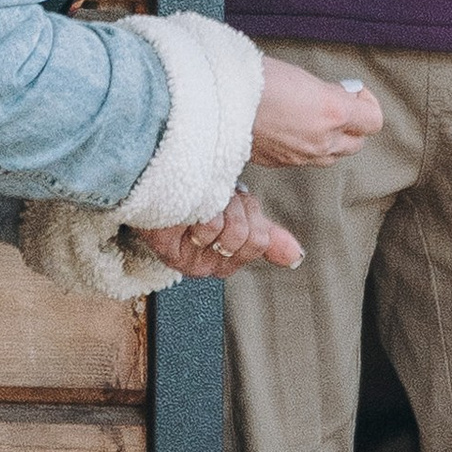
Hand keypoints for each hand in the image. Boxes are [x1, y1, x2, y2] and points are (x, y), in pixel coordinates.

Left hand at [136, 190, 302, 277]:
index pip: (261, 239)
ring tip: (199, 208)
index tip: (232, 204)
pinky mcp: (177, 254)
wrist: (154, 187)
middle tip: (215, 206)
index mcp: (231, 256)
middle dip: (236, 211)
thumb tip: (297, 256)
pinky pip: (209, 228)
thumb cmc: (193, 197)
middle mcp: (214, 263)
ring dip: (219, 209)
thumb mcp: (239, 212)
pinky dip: (201, 211)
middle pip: (250, 237)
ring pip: (233, 232)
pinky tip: (186, 214)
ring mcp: (195, 261)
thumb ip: (269, 236)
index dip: (249, 213)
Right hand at [250, 57, 381, 167]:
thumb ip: (327, 92)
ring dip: (332, 139)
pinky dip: (307, 147)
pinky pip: (307, 159)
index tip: (353, 93)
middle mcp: (322, 139)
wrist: (216, 102)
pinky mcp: (282, 163)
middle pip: (357, 143)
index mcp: (333, 112)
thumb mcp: (301, 76)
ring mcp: (302, 156)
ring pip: (333, 155)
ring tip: (313, 119)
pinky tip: (292, 129)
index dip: (367, 104)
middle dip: (352, 125)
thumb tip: (340, 96)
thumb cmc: (255, 79)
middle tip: (335, 105)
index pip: (374, 120)